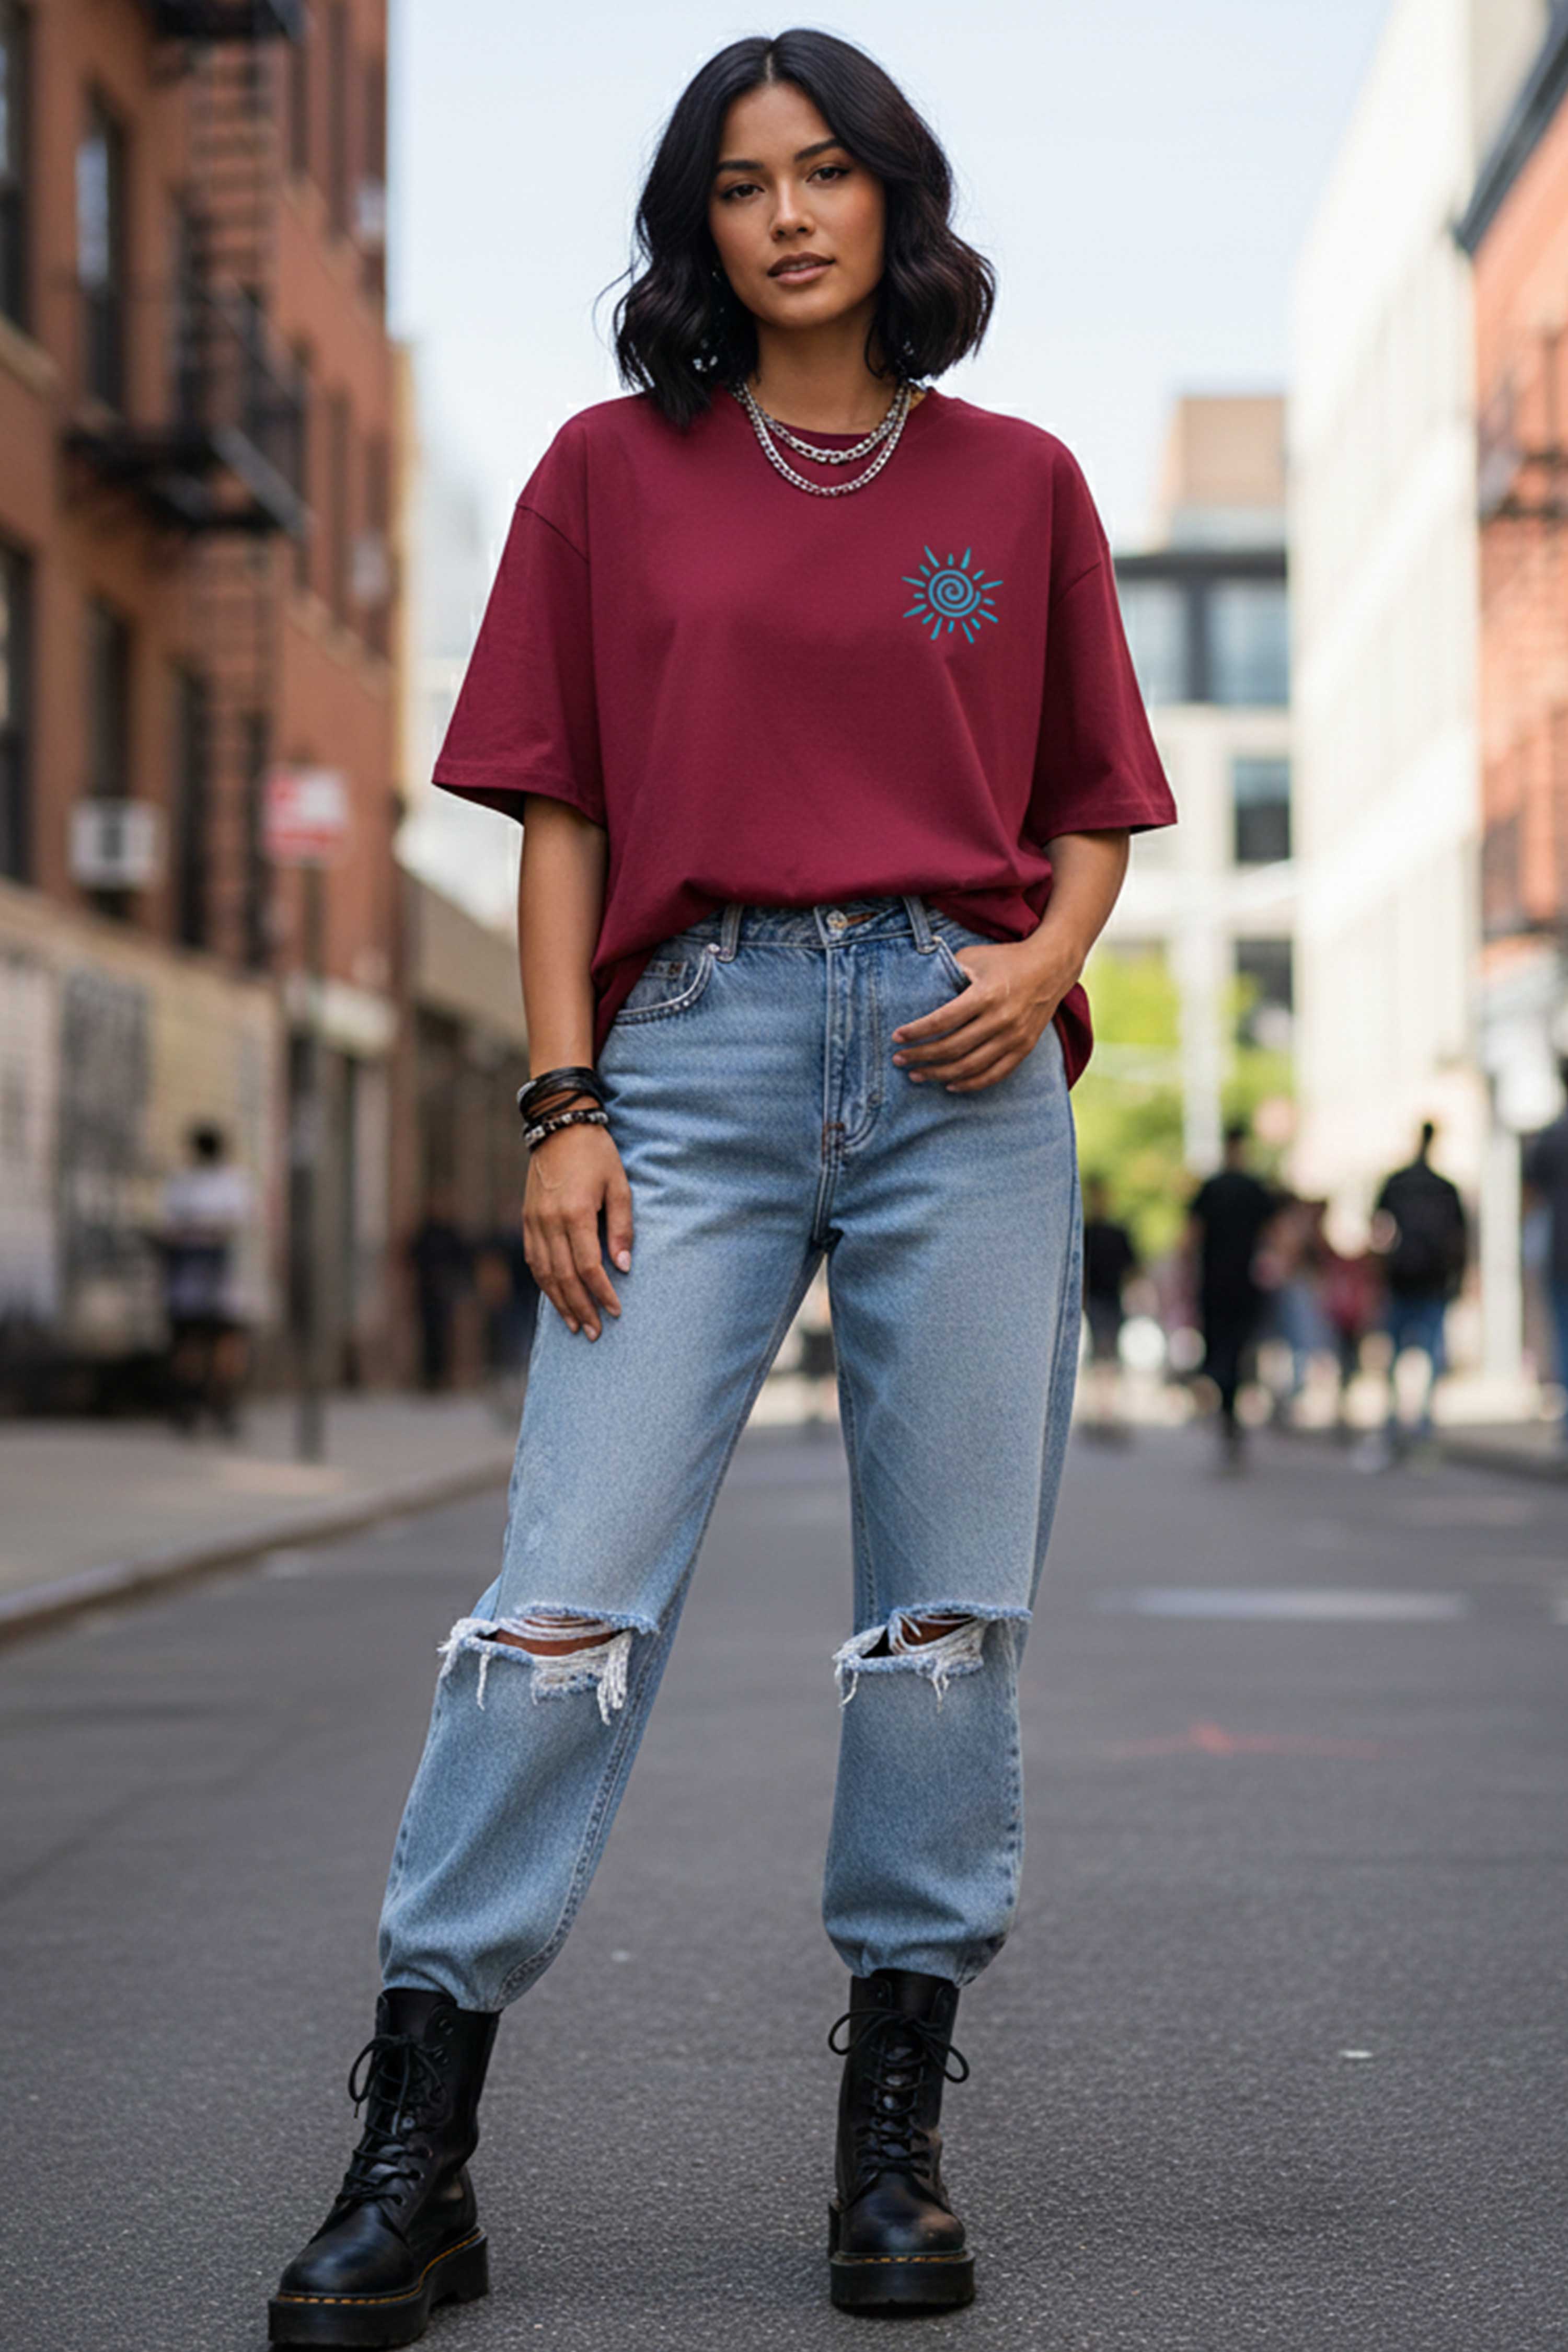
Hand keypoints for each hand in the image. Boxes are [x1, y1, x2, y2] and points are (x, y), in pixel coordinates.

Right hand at [523, 1112, 632, 1339]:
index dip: (602, 1293)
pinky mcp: (527, 1220)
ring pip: (545, 1274)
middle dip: (580, 1308)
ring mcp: (534, 1222)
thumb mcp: (620, 1186)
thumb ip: (622, 1228)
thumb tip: (624, 1267)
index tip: (616, 1311)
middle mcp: (550, 1222)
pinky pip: (534, 1260)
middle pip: (564, 1278)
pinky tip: (556, 1297)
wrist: (558, 1127)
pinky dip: (545, 1283)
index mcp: (575, 1214)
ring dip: (560, 1302)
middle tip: (595, 1332)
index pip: (589, 1267)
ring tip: (575, 1325)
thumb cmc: (597, 1155)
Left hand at [891, 936, 1077, 1092]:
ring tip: (916, 1074)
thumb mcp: (974, 958)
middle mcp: (1001, 1019)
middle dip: (921, 1056)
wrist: (1051, 967)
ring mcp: (1015, 1037)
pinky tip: (949, 1084)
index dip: (917, 1032)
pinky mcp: (1024, 1048)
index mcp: (986, 995)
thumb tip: (919, 994)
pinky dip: (970, 1084)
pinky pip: (994, 1075)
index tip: (896, 1037)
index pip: (943, 1020)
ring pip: (970, 1067)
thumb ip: (948, 974)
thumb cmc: (1006, 960)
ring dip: (939, 1074)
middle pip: (953, 1048)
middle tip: (899, 1060)